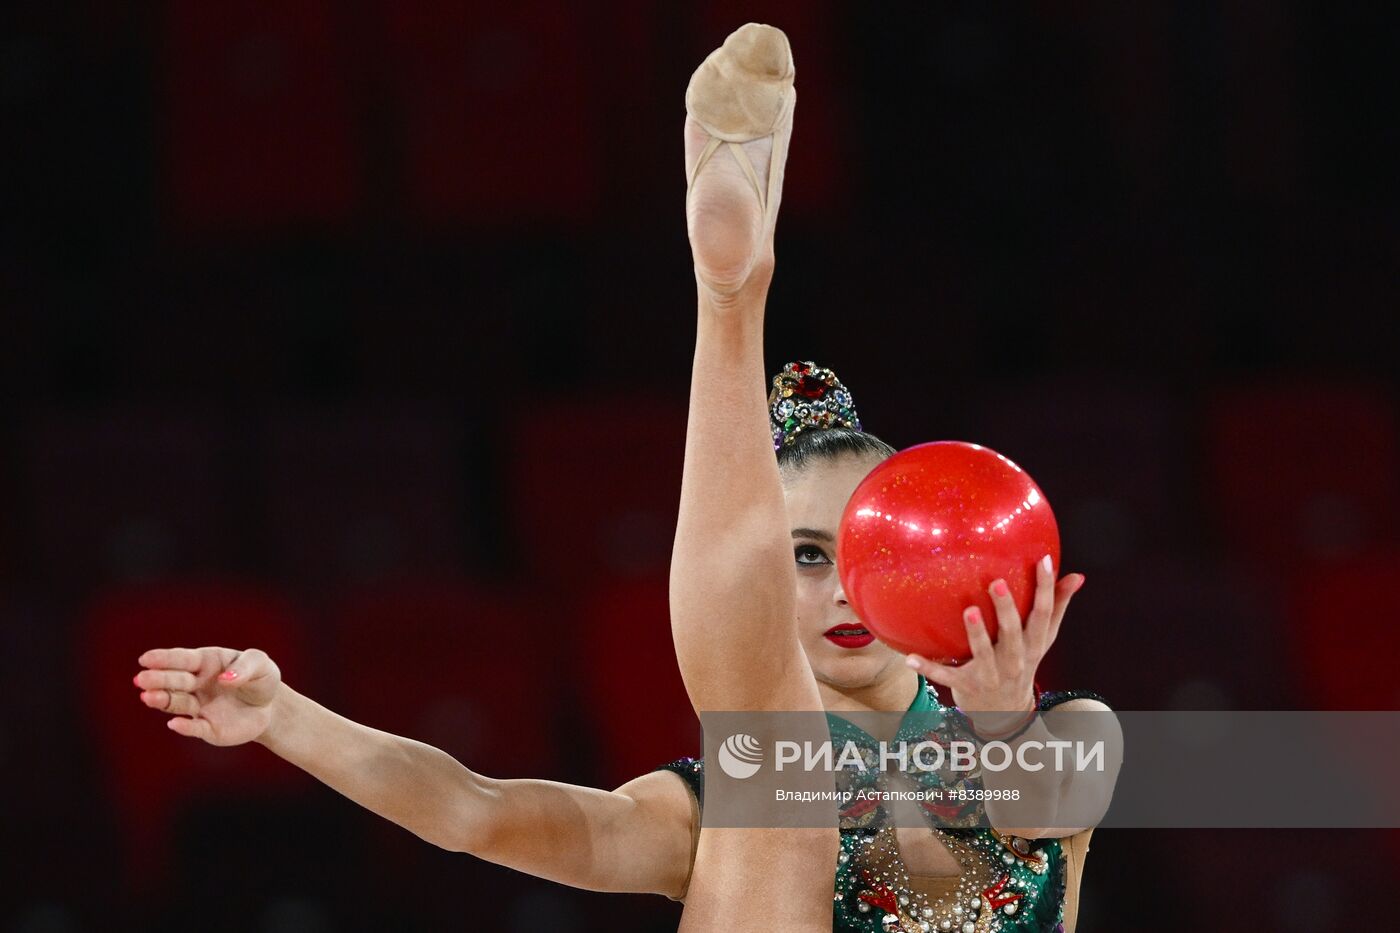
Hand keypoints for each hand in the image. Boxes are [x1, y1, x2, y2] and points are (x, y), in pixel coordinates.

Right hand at [133, 647, 281, 745]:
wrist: (271, 707)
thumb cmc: (261, 679)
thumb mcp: (261, 664)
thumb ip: (245, 667)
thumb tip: (225, 678)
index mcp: (207, 663)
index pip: (183, 659)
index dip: (164, 658)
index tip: (146, 659)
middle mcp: (197, 684)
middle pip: (175, 681)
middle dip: (158, 679)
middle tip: (141, 679)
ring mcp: (199, 707)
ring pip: (177, 703)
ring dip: (162, 700)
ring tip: (147, 697)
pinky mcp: (207, 728)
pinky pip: (194, 728)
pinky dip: (184, 727)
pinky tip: (175, 724)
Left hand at [905, 557, 1084, 729]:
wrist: (1007, 715)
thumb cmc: (1022, 663)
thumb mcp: (1041, 640)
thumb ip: (1057, 607)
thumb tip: (1077, 576)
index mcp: (1033, 645)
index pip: (1044, 615)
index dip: (1046, 588)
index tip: (1044, 560)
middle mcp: (1015, 661)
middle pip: (1013, 634)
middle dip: (1006, 610)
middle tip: (998, 583)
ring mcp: (991, 675)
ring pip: (984, 655)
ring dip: (977, 634)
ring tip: (969, 610)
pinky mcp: (967, 687)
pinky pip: (946, 677)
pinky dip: (929, 669)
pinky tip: (910, 658)